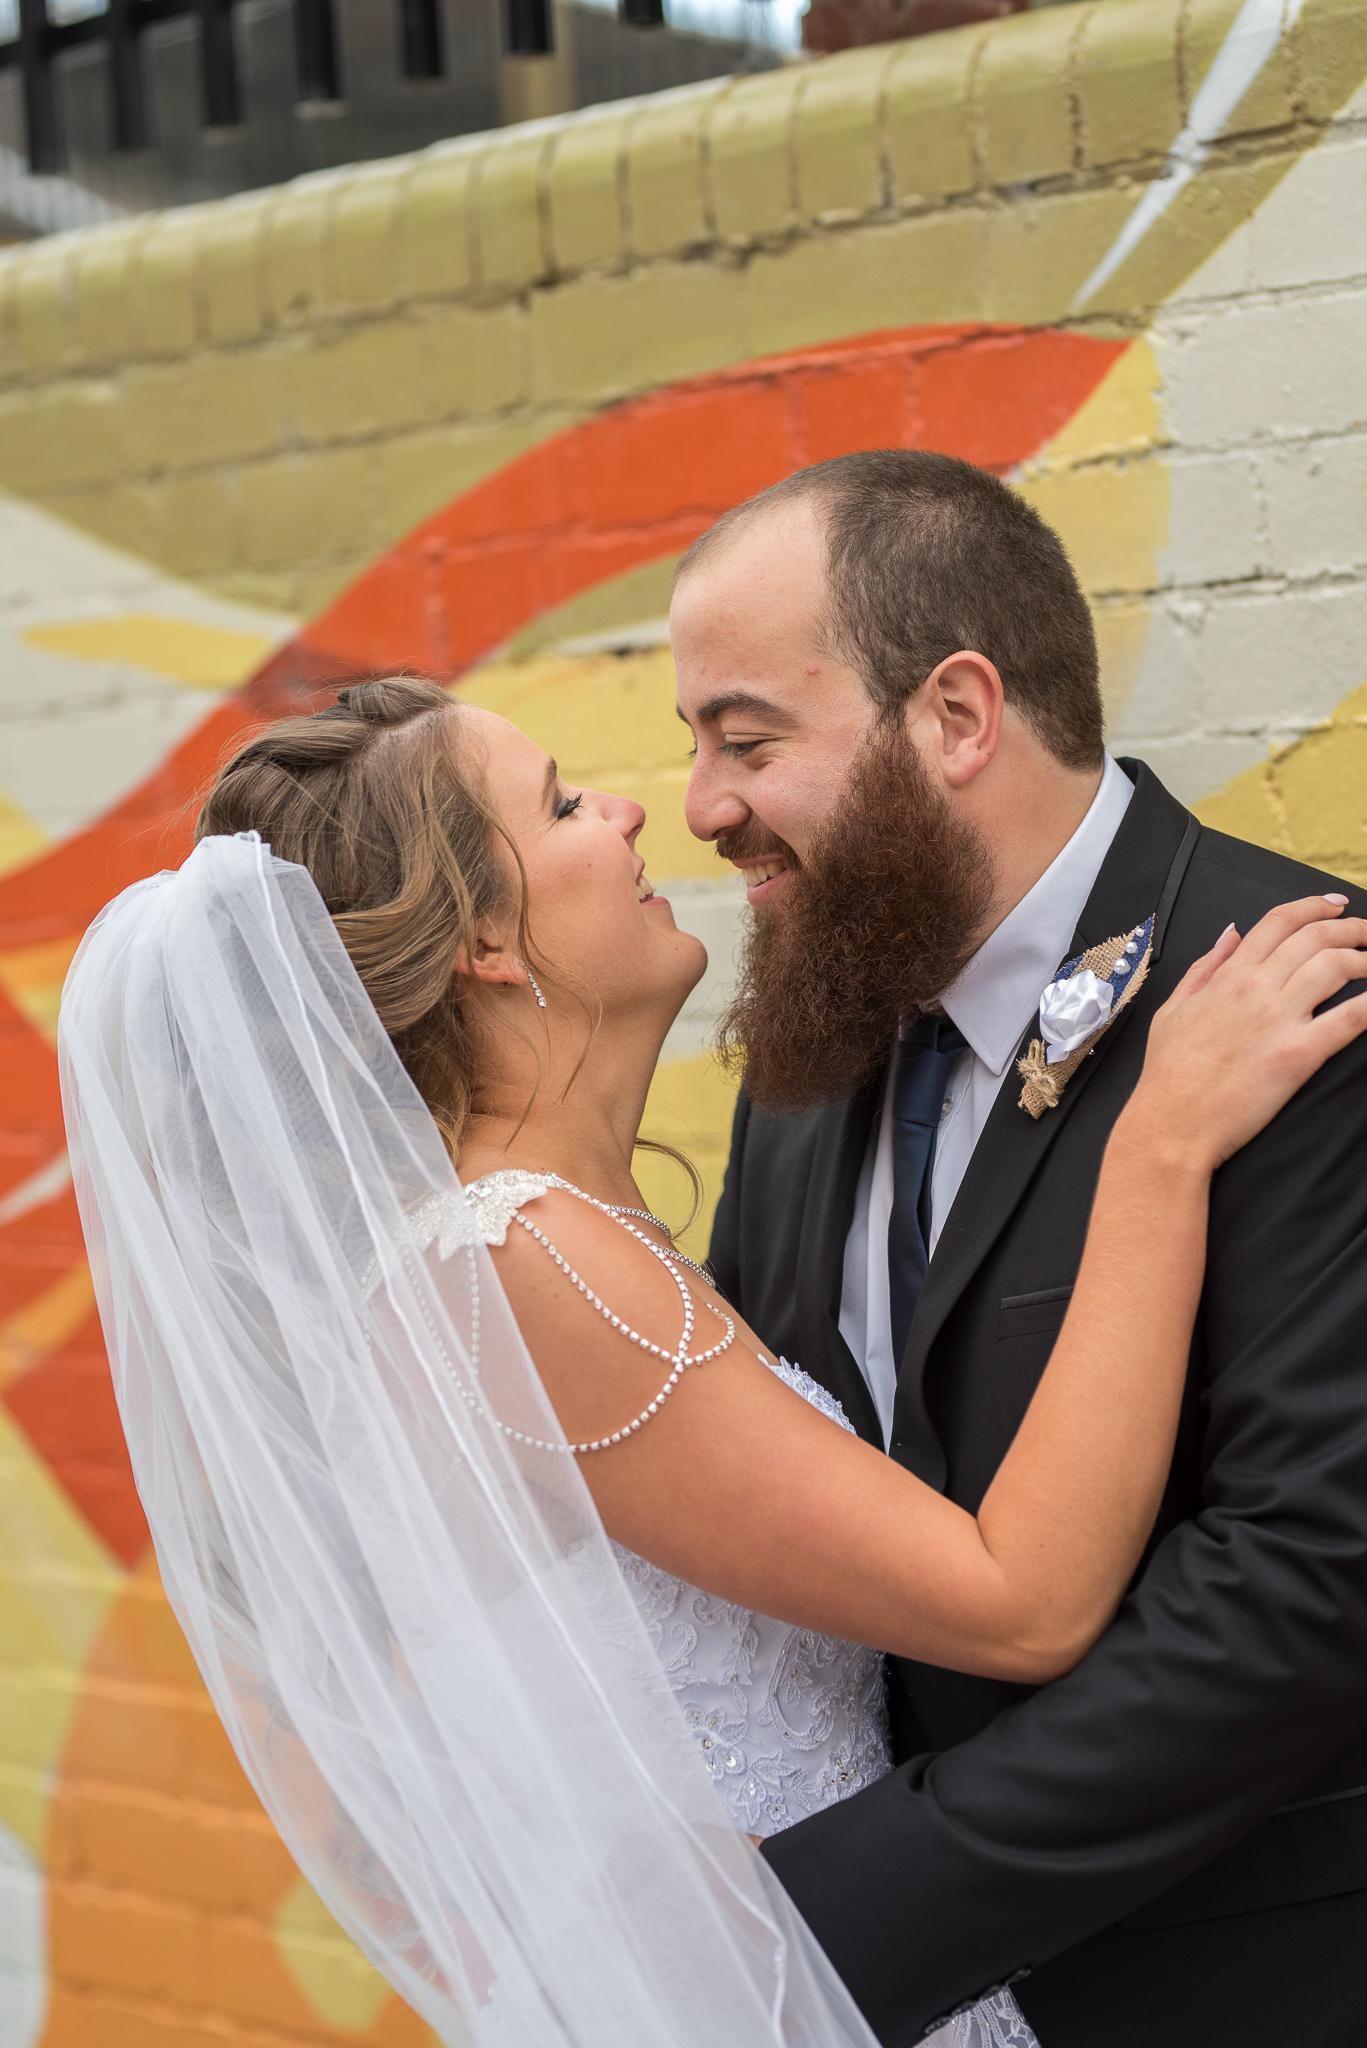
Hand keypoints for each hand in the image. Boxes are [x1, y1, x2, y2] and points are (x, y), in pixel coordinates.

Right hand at [1122, 894, 1366, 1173]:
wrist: (1171, 1125)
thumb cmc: (1168, 1075)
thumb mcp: (1172, 1009)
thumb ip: (1204, 967)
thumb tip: (1230, 933)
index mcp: (1228, 976)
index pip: (1278, 921)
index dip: (1314, 906)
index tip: (1337, 905)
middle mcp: (1255, 988)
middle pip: (1316, 937)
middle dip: (1352, 928)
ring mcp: (1278, 1019)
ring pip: (1337, 966)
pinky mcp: (1299, 1054)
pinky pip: (1350, 1018)